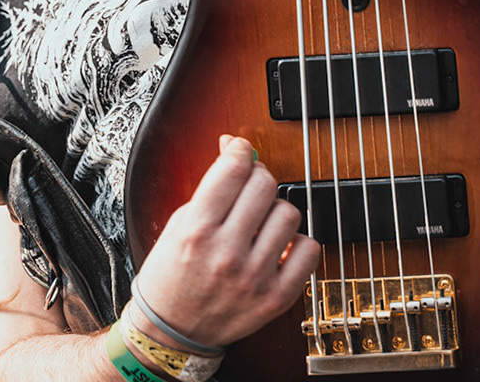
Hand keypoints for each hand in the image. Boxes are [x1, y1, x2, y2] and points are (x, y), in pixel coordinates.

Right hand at [130, 135, 321, 349]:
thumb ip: (210, 186)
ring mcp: (254, 277)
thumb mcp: (179, 222)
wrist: (172, 331)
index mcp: (196, 230)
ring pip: (289, 212)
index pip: (232, 169)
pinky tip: (278, 247)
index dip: (240, 150)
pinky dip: (297, 243)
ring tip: (260, 224)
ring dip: (275, 211)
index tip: (240, 151)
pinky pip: (308, 250)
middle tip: (249, 189)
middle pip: (264, 185)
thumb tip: (234, 148)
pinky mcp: (275, 298)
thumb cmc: (171, 275)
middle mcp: (226, 253)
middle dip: (257, 178)